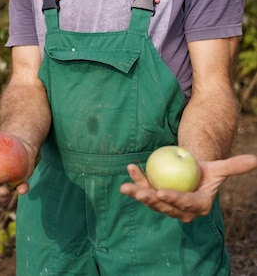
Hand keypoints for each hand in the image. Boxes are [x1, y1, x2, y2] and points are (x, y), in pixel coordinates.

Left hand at [119, 153, 256, 222]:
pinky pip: (144, 187)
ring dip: (138, 192)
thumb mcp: (219, 168)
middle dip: (151, 202)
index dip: (174, 199)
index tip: (162, 192)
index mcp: (198, 206)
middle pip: (165, 207)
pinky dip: (136, 179)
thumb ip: (234, 166)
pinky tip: (130, 167)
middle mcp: (181, 210)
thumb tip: (256, 159)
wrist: (193, 173)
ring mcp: (166, 205)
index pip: (185, 203)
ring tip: (126, 187)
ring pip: (151, 200)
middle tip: (140, 192)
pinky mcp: (155, 196)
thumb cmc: (207, 171)